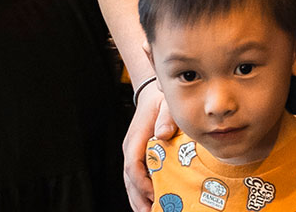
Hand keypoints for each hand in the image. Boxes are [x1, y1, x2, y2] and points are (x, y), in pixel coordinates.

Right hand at [122, 81, 175, 211]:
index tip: (154, 194)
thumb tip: (163, 135)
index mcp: (136, 138)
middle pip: (129, 179)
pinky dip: (140, 192)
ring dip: (137, 199)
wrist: (153, 94)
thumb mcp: (166, 104)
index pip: (133, 164)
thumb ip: (166, 118)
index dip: (142, 182)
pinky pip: (136, 177)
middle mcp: (131, 148)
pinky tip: (149, 202)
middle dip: (138, 198)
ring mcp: (132, 153)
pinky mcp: (138, 156)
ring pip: (130, 181)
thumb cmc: (161, 100)